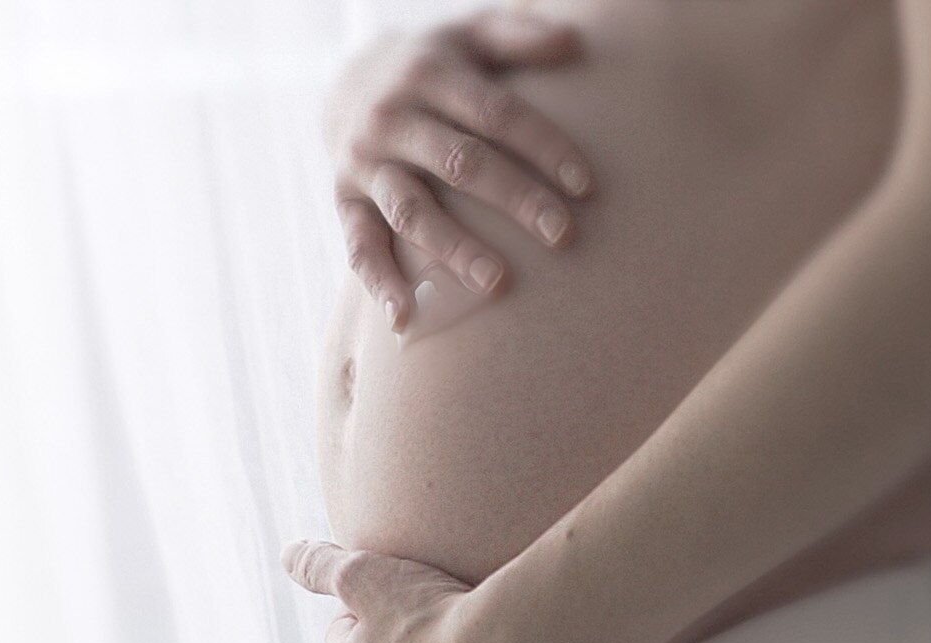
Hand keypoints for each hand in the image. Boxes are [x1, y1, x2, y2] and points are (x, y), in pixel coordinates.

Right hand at [324, 8, 593, 330]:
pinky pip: (358, 245)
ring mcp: (364, 162)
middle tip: (564, 236)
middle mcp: (392, 119)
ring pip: (411, 210)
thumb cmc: (432, 66)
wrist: (345, 81)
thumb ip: (517, 37)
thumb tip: (573, 41)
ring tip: (498, 284)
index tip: (587, 186)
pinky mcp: (344, 200)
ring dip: (453, 248)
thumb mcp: (468, 36)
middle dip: (514, 200)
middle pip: (460, 163)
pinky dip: (379, 283)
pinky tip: (405, 319)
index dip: (542, 146)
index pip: (494, 113)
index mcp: (430, 74)